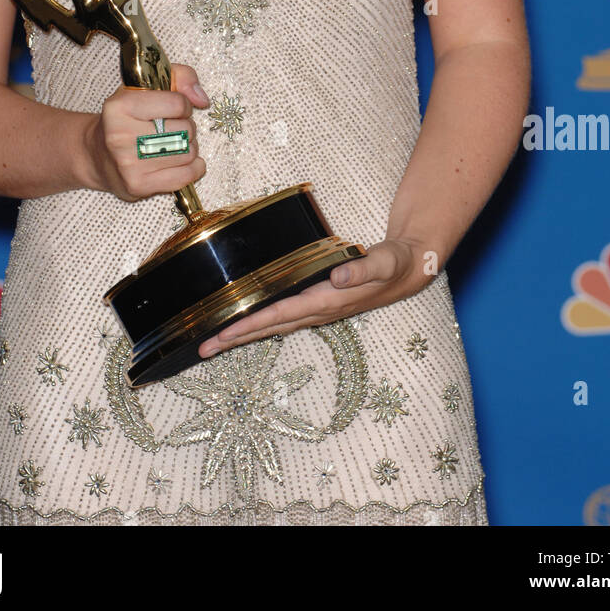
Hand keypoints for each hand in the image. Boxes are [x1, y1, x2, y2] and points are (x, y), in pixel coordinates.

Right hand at [84, 63, 208, 200]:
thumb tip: (202, 99)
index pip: (177, 104)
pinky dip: (193, 168)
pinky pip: (185, 176)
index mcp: (120, 106)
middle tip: (172, 129)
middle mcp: (120, 135)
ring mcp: (128, 163)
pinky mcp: (138, 185)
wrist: (96, 155)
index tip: (175, 109)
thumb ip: (181, 77)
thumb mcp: (146, 86)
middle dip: (186, 128)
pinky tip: (181, 162)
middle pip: (185, 130)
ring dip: (189, 148)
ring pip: (188, 153)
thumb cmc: (126, 118)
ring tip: (173, 144)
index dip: (183, 105)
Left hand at [197, 237, 430, 356]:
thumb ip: (363, 268)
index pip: (280, 315)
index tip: (224, 334)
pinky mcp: (317, 304)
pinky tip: (244, 324)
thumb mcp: (384, 262)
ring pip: (272, 326)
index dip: (251, 325)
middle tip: (201, 348)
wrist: (408, 271)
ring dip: (243, 334)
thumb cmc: (394, 264)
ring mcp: (316, 310)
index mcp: (327, 301)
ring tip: (213, 342)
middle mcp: (317, 311)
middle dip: (235, 338)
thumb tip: (338, 274)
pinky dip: (259, 323)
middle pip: (269, 328)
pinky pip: (282, 317)